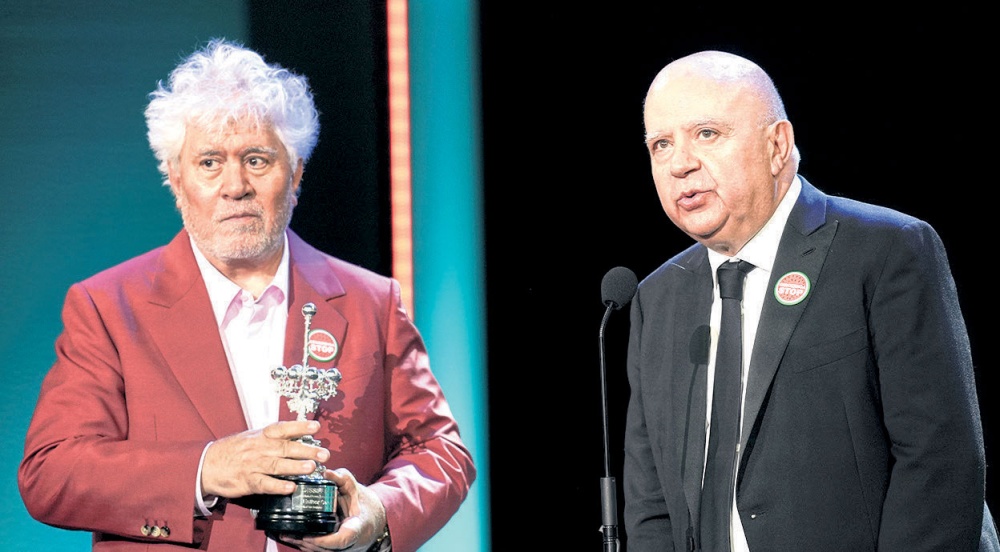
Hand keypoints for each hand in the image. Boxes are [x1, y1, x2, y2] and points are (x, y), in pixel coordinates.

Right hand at [201, 420, 329, 497]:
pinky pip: (264, 483)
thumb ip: (272, 437)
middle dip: (306, 450)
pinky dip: (277, 486)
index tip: (316, 427)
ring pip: (276, 464)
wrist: (205, 465)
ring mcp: (252, 465)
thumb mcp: (251, 437)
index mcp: (261, 435)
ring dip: (295, 466)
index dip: (300, 427)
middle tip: (324, 454)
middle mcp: (258, 448)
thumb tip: (297, 435)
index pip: (283, 428)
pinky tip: (290, 487)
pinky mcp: (246, 481)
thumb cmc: (232, 451)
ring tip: (311, 468)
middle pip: (285, 447)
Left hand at [279, 468, 386, 551]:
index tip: (308, 536)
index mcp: (356, 527)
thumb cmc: (364, 504)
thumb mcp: (355, 488)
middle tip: (288, 533)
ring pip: (321, 551)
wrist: (374, 520)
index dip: (324, 541)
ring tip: (286, 535)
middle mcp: (349, 541)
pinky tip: (292, 538)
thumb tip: (326, 472)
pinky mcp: (336, 549)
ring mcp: (343, 548)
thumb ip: (342, 479)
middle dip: (305, 543)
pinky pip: (320, 550)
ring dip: (302, 545)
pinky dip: (306, 545)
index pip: (342, 540)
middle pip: (325, 548)